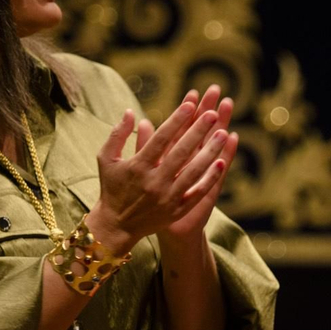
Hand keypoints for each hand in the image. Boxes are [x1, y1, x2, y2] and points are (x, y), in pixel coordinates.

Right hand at [87, 92, 230, 253]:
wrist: (116, 226)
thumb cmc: (112, 188)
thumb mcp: (106, 159)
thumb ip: (118, 134)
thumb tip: (130, 111)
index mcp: (138, 166)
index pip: (161, 139)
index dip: (176, 120)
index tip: (191, 103)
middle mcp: (154, 181)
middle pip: (180, 152)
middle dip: (198, 131)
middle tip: (213, 113)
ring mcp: (167, 197)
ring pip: (193, 171)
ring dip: (209, 152)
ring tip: (223, 133)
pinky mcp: (177, 210)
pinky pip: (197, 192)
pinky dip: (209, 178)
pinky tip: (221, 162)